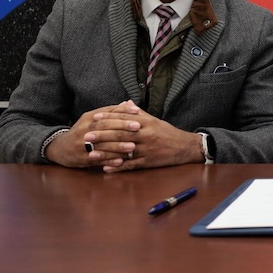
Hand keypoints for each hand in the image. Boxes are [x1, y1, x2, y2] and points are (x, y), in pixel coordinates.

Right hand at [45, 101, 141, 168]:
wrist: (60, 148)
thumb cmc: (83, 131)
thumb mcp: (93, 119)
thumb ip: (111, 112)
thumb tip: (129, 103)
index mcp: (88, 118)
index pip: (106, 113)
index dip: (122, 112)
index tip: (137, 112)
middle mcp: (84, 129)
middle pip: (104, 127)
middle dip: (122, 127)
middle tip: (138, 127)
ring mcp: (82, 145)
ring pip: (102, 145)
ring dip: (118, 146)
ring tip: (133, 146)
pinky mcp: (82, 158)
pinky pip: (97, 160)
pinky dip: (109, 161)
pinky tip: (121, 161)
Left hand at [81, 101, 202, 171]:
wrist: (186, 147)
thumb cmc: (168, 133)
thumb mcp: (155, 120)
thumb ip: (139, 113)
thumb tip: (126, 103)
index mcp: (146, 123)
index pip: (123, 119)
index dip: (108, 119)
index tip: (93, 119)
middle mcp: (146, 135)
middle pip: (120, 134)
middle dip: (102, 135)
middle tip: (86, 137)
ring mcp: (147, 149)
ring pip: (123, 151)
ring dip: (106, 153)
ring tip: (91, 155)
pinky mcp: (149, 162)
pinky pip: (131, 165)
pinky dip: (118, 167)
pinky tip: (106, 168)